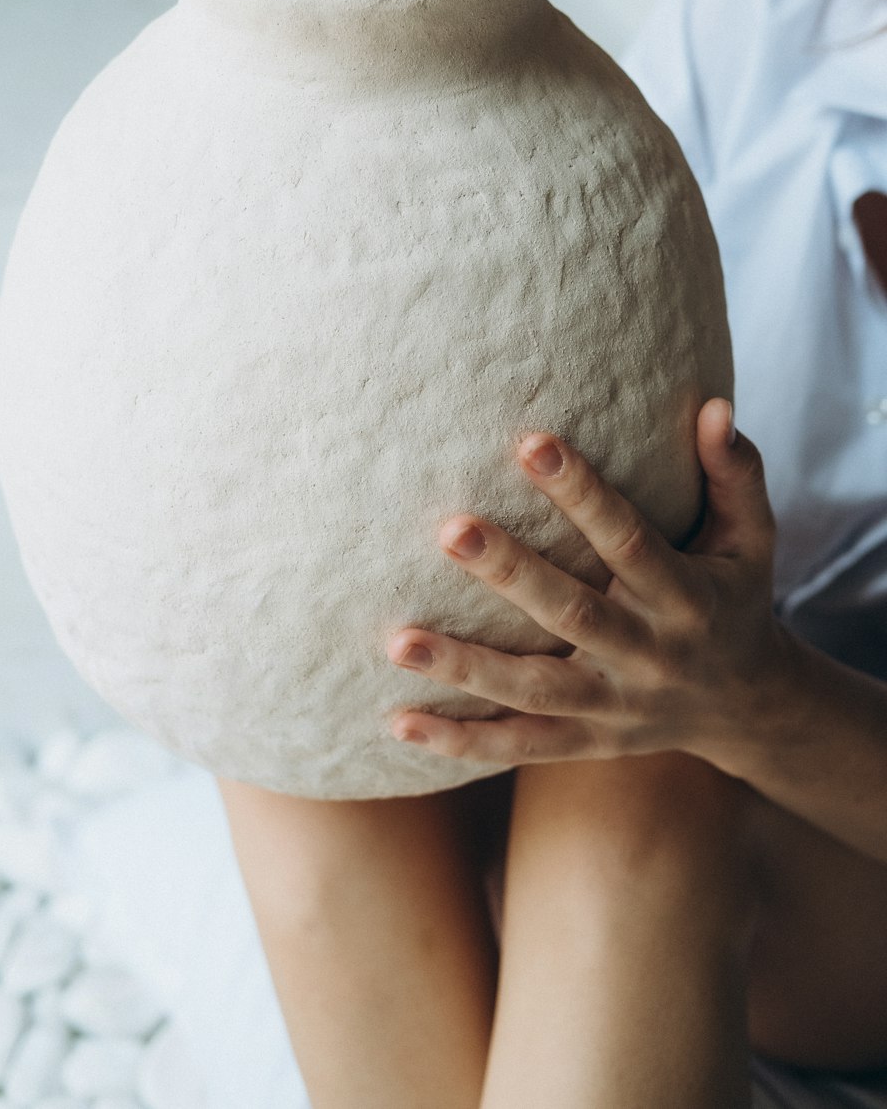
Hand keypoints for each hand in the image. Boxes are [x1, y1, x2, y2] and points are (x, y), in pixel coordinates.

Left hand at [387, 398, 788, 766]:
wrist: (748, 708)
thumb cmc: (734, 596)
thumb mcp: (753, 538)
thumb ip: (734, 472)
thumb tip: (714, 406)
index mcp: (686, 598)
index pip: (629, 541)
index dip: (582, 493)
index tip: (530, 442)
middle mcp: (649, 656)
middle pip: (572, 615)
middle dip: (510, 573)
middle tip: (450, 528)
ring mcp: (615, 707)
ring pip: (535, 691)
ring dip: (465, 669)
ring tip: (397, 641)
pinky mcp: (587, 741)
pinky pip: (518, 745)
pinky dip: (461, 741)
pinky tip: (399, 721)